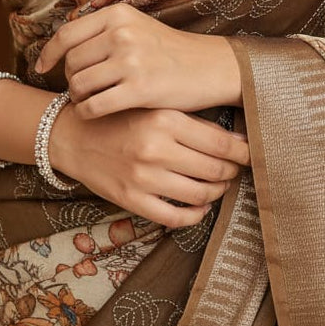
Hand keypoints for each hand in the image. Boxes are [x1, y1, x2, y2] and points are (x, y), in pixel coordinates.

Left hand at [35, 4, 241, 117]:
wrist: (210, 67)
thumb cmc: (170, 51)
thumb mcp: (137, 27)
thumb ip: (105, 31)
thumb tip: (64, 46)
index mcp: (118, 15)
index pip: (67, 34)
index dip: (49, 53)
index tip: (41, 67)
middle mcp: (121, 34)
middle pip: (71, 62)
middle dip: (69, 78)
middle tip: (79, 89)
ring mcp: (130, 61)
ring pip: (79, 84)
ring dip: (78, 97)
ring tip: (88, 100)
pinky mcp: (139, 89)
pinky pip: (94, 105)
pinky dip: (87, 112)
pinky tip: (94, 113)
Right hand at [49, 103, 249, 229]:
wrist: (74, 134)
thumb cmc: (120, 117)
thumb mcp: (155, 108)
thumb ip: (192, 123)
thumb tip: (237, 141)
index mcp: (164, 119)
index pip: (220, 142)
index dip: (242, 152)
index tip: (250, 153)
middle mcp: (155, 149)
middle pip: (214, 170)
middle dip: (231, 172)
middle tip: (235, 169)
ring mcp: (143, 177)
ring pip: (200, 195)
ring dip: (217, 192)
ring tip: (219, 185)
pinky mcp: (131, 200)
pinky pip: (175, 218)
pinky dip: (195, 215)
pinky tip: (199, 206)